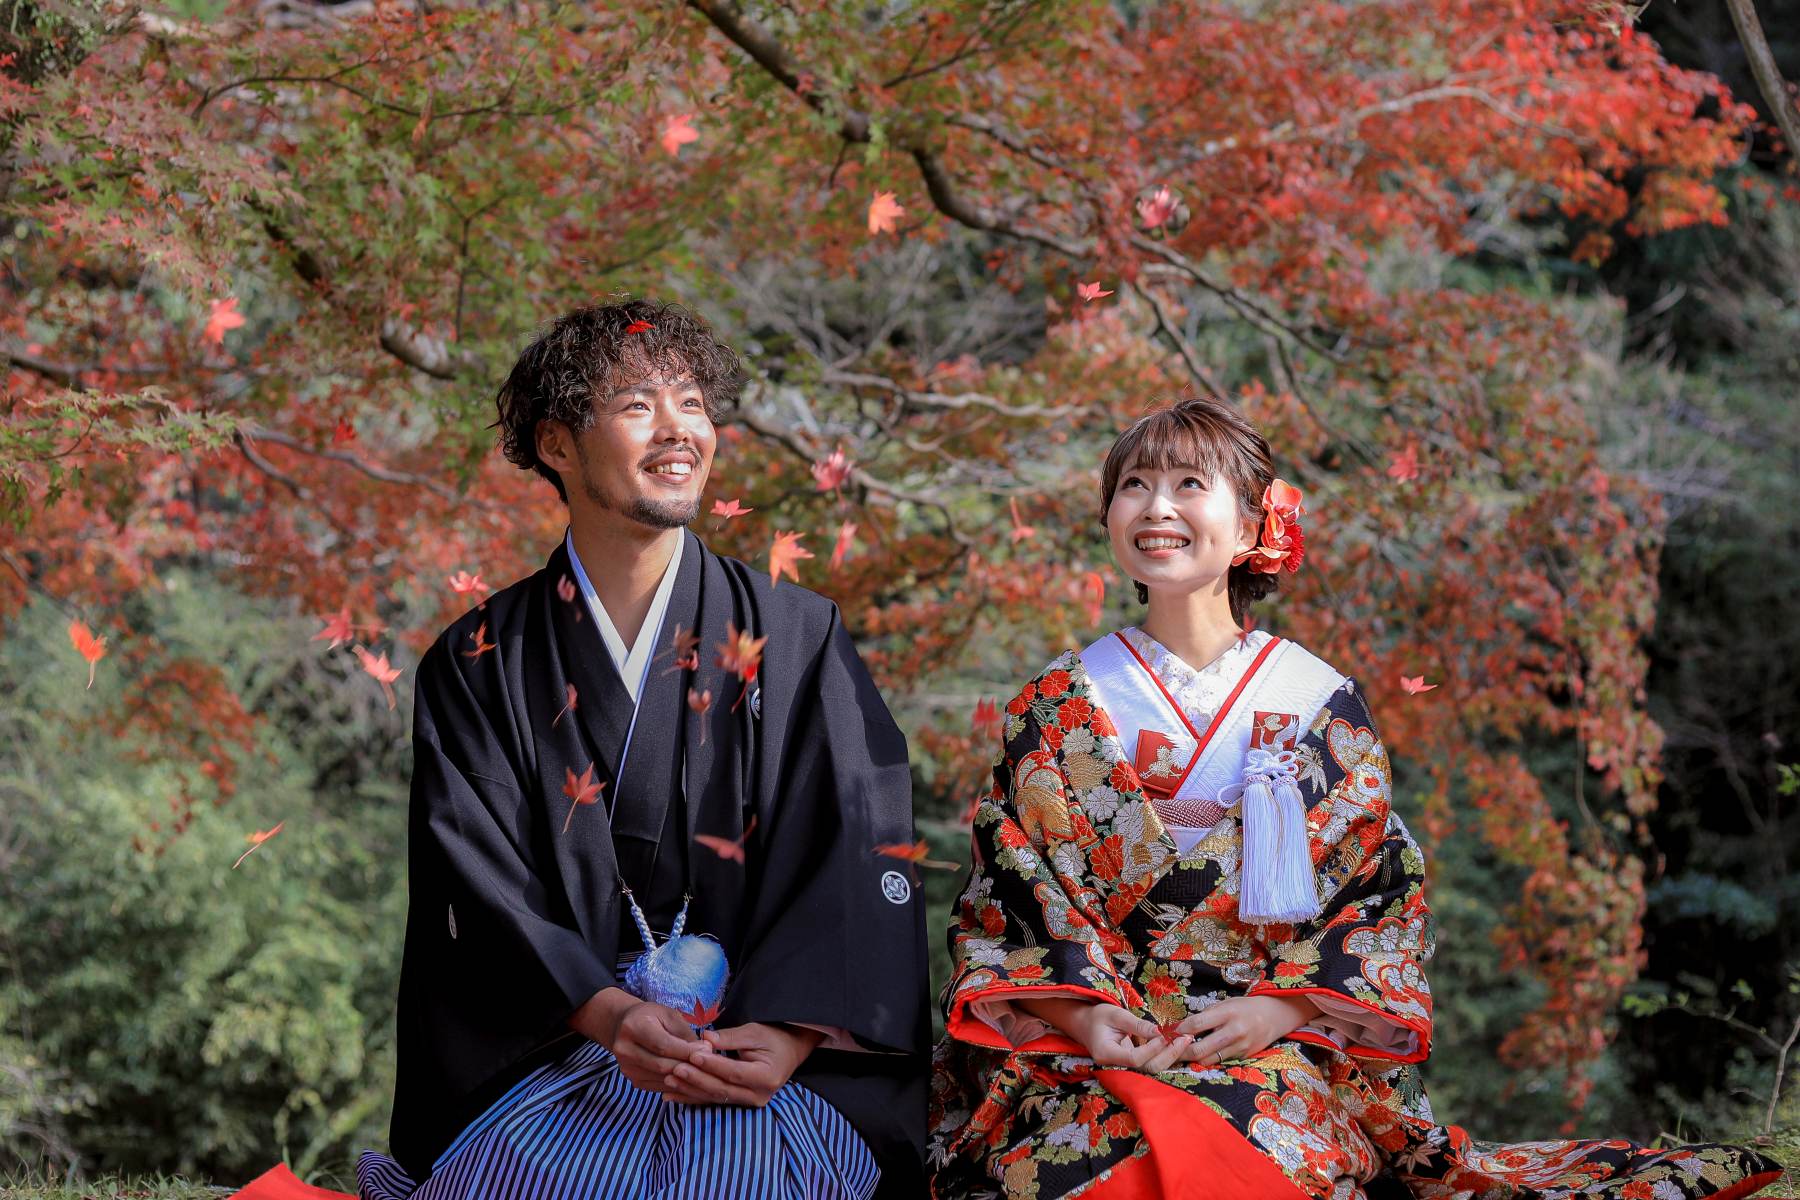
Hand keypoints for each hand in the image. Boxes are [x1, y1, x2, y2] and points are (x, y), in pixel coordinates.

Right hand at [571, 986, 704, 1094]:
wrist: (624, 1025)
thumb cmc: (651, 1016)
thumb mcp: (668, 1015)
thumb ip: (685, 1033)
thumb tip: (705, 1051)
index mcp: (633, 1027)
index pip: (663, 1045)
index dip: (687, 1051)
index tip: (708, 1050)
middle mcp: (624, 1050)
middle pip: (662, 1065)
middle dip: (689, 1065)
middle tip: (710, 1063)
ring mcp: (626, 1068)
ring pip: (661, 1079)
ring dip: (685, 1078)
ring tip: (704, 1071)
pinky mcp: (632, 1080)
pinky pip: (658, 1087)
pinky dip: (677, 1085)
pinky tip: (692, 1080)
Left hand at [664, 1022, 823, 1106]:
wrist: (789, 1051)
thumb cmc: (773, 1038)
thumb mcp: (755, 1032)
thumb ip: (730, 1037)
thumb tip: (705, 1039)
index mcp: (766, 1077)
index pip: (733, 1072)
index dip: (711, 1065)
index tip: (691, 1055)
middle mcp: (758, 1095)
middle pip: (721, 1089)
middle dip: (696, 1080)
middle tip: (674, 1070)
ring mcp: (749, 1102)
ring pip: (715, 1098)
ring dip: (690, 1090)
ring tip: (668, 1083)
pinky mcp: (739, 1102)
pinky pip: (713, 1101)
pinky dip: (692, 1098)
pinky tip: (673, 1096)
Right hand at [1018, 996, 1192, 1072]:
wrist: (1085, 1025)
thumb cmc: (1098, 1016)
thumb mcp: (1115, 1014)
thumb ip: (1137, 1024)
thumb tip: (1160, 1032)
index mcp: (1106, 1054)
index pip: (1134, 1058)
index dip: (1152, 1048)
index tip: (1165, 1034)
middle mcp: (1116, 1066)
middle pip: (1147, 1069)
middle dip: (1168, 1054)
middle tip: (1185, 1037)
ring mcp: (1125, 1068)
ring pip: (1153, 1069)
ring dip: (1171, 1056)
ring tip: (1186, 1039)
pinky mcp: (1134, 1065)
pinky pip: (1152, 1064)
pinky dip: (1166, 1055)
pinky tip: (1178, 1044)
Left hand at [1174, 994, 1318, 1066]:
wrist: (1274, 1016)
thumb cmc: (1245, 1007)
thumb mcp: (1225, 1003)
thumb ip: (1207, 1015)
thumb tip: (1182, 1026)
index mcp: (1227, 1013)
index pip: (1197, 1024)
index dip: (1179, 1030)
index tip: (1168, 1032)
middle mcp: (1234, 1031)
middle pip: (1200, 1048)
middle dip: (1182, 1051)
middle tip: (1171, 1049)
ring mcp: (1240, 1046)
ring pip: (1208, 1060)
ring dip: (1193, 1058)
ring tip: (1182, 1053)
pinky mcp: (1244, 1056)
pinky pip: (1220, 1062)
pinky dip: (1209, 1059)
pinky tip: (1201, 1055)